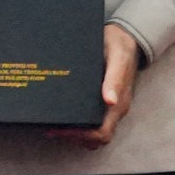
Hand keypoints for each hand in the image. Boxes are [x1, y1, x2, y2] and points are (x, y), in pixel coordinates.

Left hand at [46, 24, 141, 148]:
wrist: (124, 37)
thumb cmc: (120, 46)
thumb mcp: (117, 58)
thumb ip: (114, 79)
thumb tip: (110, 102)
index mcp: (118, 104)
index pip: (102, 133)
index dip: (82, 136)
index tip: (61, 130)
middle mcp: (113, 109)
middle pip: (95, 137)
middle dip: (74, 137)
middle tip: (50, 129)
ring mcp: (108, 106)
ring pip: (92, 130)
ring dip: (73, 132)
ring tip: (51, 124)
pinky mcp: (101, 99)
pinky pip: (89, 117)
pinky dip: (74, 120)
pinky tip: (59, 112)